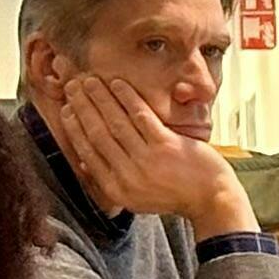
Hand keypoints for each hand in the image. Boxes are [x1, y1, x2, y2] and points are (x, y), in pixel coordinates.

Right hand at [28, 43, 252, 236]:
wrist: (210, 198)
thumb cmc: (173, 192)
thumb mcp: (136, 196)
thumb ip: (109, 180)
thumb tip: (82, 162)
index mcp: (116, 190)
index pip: (87, 152)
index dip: (74, 128)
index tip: (67, 109)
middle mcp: (128, 176)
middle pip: (97, 133)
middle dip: (82, 106)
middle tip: (73, 86)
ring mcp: (147, 161)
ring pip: (115, 122)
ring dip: (100, 97)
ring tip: (90, 80)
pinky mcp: (166, 146)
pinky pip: (141, 116)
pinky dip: (127, 97)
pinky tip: (117, 83)